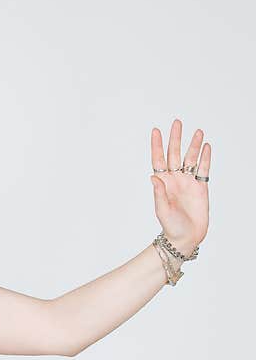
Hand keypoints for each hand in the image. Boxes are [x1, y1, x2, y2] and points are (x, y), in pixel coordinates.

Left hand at [149, 118, 210, 255]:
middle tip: (177, 122)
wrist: (186, 237)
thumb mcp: (162, 209)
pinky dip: (205, 157)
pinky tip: (206, 146)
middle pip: (175, 154)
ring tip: (197, 131)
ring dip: (193, 145)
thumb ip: (159, 193)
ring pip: (191, 158)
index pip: (158, 159)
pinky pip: (203, 168)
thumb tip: (154, 176)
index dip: (157, 145)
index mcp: (162, 182)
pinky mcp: (201, 187)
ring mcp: (188, 182)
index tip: (156, 130)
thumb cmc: (171, 225)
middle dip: (175, 138)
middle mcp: (175, 179)